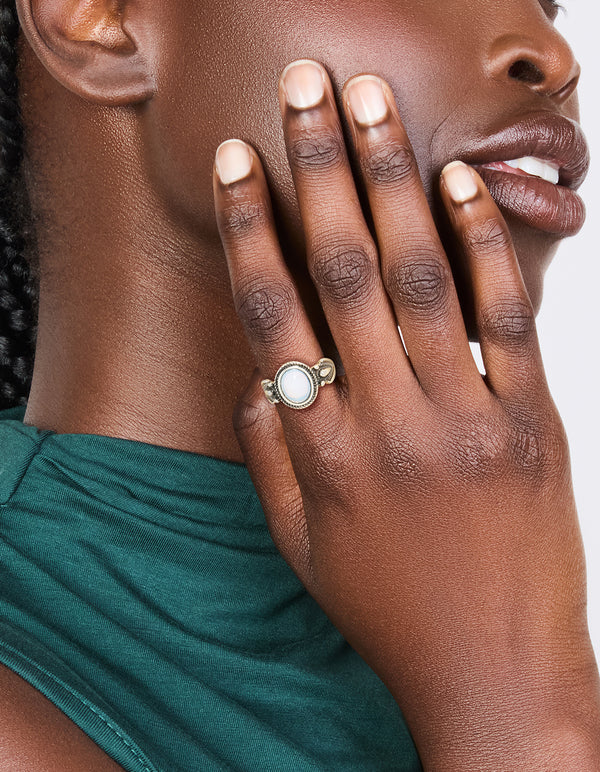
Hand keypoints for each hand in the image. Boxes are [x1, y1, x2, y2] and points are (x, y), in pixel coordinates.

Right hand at [212, 60, 599, 769]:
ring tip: (373, 109)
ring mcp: (465, 419)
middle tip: (306, 92)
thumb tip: (261, 379)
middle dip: (319, 170)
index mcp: (324, 453)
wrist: (494, 674)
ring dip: (393, 181)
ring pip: (420, 278)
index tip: (240, 164)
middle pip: (343, 272)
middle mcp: (388, 423)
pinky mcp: (532, 424)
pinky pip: (505, 317)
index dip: (252, 230)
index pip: (273, 316)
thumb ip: (271, 459)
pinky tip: (460, 184)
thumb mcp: (305, 547)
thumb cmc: (392, 611)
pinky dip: (483, 243)